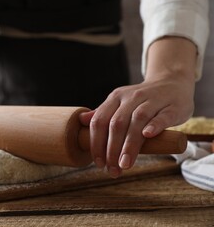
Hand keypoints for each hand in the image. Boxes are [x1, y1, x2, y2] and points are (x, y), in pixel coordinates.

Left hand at [80, 37, 196, 177]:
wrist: (173, 83)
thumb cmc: (144, 100)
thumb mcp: (121, 103)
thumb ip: (104, 113)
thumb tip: (81, 120)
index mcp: (116, 97)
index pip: (100, 120)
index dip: (96, 143)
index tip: (98, 163)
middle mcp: (132, 97)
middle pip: (117, 123)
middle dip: (112, 149)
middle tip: (112, 170)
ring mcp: (152, 100)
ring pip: (138, 120)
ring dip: (130, 144)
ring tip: (125, 164)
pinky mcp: (172, 106)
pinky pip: (162, 115)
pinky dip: (154, 125)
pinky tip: (147, 136)